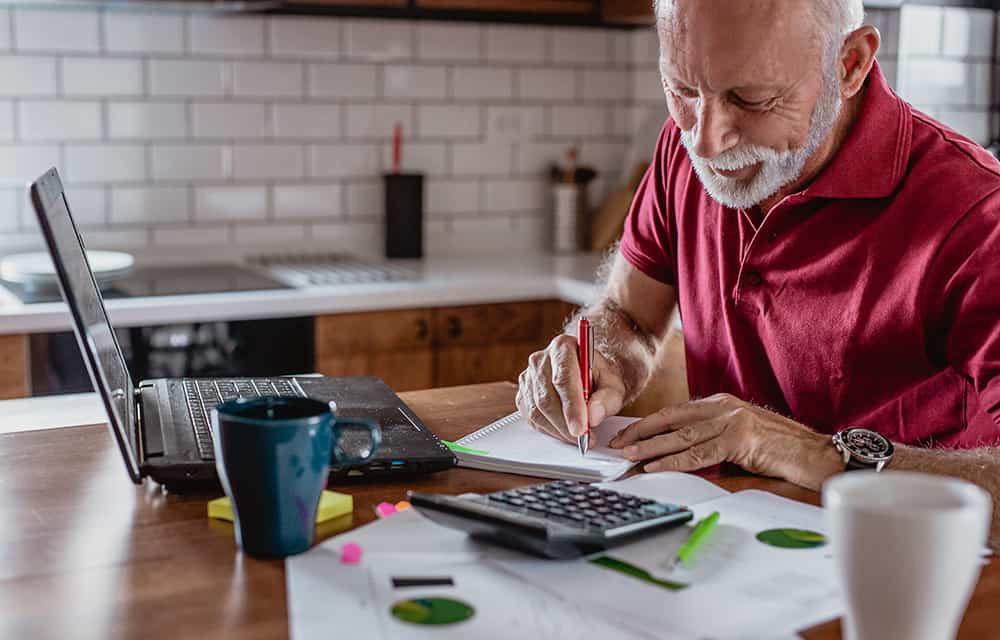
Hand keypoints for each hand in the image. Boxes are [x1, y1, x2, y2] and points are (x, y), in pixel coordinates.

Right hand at [516, 334, 626, 444]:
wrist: (587, 373)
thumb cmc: (599, 376)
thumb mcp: (614, 384)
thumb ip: (607, 398)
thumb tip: (593, 416)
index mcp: (563, 347)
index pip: (563, 378)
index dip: (572, 407)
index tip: (581, 428)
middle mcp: (540, 359)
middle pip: (547, 397)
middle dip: (565, 423)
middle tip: (583, 438)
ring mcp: (528, 377)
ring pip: (537, 410)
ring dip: (558, 429)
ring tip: (577, 437)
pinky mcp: (523, 394)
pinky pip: (531, 417)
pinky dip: (548, 429)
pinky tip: (563, 431)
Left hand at [607, 393, 844, 489]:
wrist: (817, 455)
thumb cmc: (782, 452)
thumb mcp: (740, 442)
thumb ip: (711, 444)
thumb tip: (678, 459)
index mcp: (722, 404)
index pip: (676, 412)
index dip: (649, 424)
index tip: (628, 435)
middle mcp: (723, 407)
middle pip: (671, 418)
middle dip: (641, 432)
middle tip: (617, 444)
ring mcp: (731, 420)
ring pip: (680, 436)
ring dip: (650, 447)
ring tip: (627, 455)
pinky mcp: (740, 439)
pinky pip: (698, 453)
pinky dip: (672, 461)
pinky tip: (654, 466)